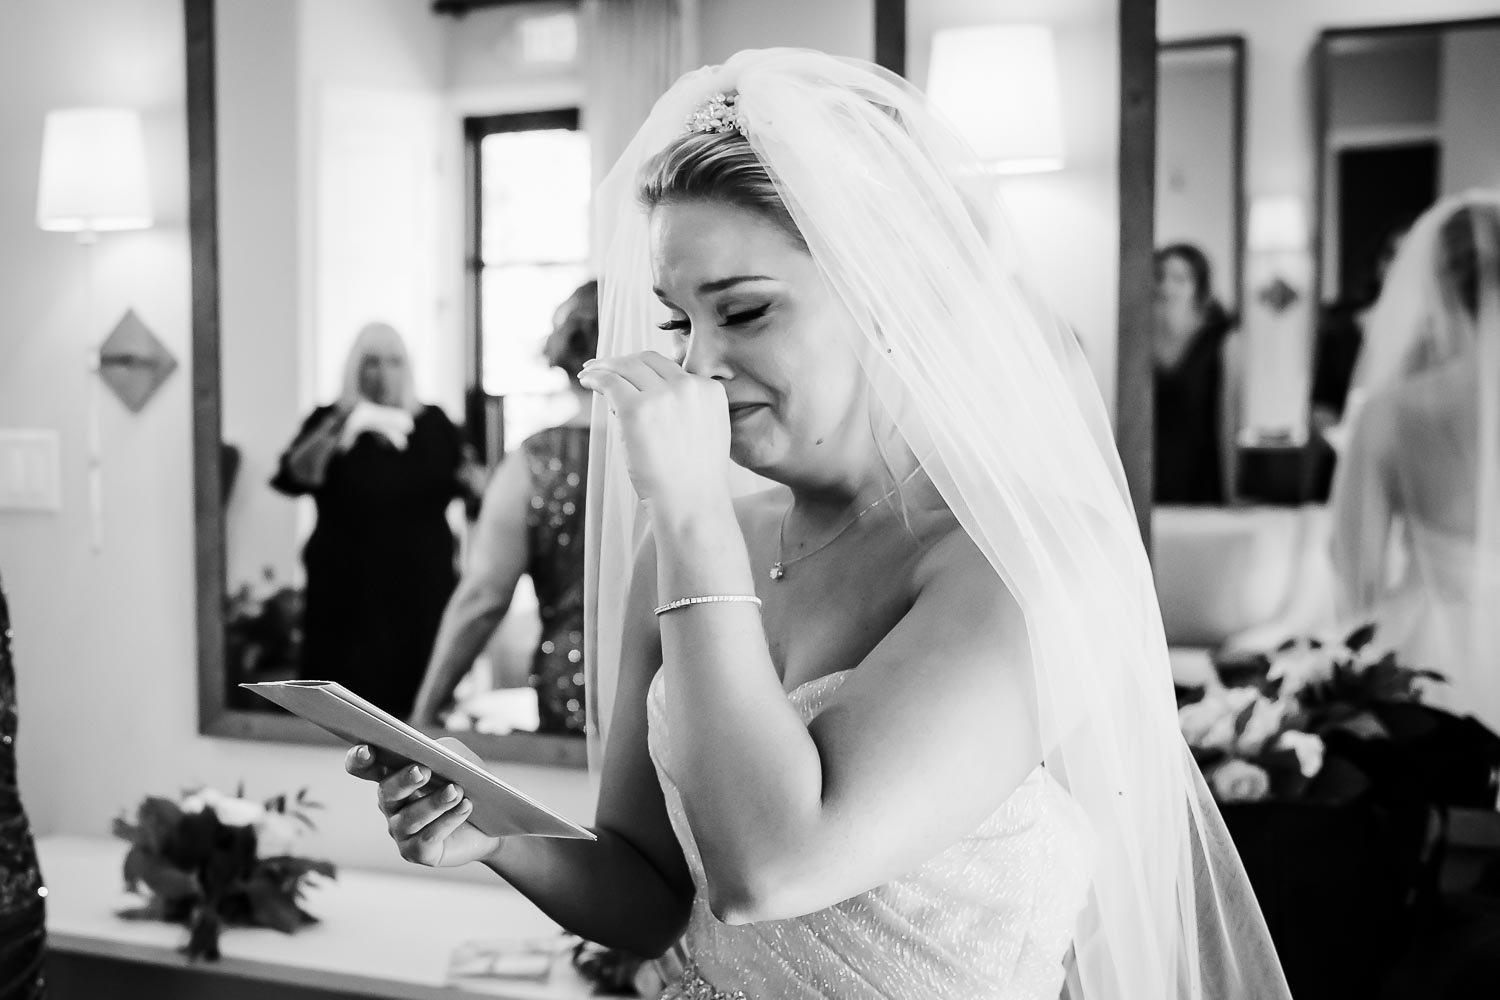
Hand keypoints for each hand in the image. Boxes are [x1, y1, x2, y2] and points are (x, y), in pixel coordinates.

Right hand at [344, 739, 499, 867]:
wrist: (492, 823)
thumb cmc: (469, 784)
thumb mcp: (459, 759)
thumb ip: (442, 752)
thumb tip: (432, 755)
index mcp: (394, 776)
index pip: (364, 767)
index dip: (359, 759)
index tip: (368, 750)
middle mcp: (391, 805)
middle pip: (386, 792)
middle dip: (403, 781)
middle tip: (423, 771)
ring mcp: (401, 831)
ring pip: (409, 818)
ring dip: (433, 803)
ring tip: (456, 791)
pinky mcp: (416, 852)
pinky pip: (427, 837)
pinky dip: (448, 820)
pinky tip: (466, 806)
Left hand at [577, 351, 731, 512]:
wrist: (691, 504)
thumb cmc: (694, 478)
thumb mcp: (705, 430)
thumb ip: (687, 407)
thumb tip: (648, 394)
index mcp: (709, 390)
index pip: (671, 368)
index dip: (646, 368)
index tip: (630, 371)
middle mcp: (688, 387)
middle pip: (648, 361)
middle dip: (624, 361)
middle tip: (605, 366)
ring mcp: (662, 396)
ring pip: (627, 367)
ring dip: (605, 365)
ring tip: (590, 371)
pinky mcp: (636, 408)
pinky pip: (609, 381)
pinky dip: (595, 376)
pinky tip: (587, 379)